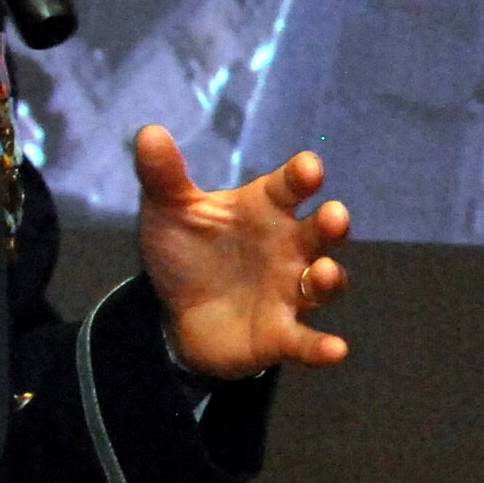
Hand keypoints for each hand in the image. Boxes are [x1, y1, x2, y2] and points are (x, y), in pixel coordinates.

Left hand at [134, 124, 349, 379]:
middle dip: (331, 224)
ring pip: (323, 282)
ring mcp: (288, 291)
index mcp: (264, 208)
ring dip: (329, 278)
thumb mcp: (168, 211)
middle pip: (320, 231)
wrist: (174, 314)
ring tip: (321, 273)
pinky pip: (306, 340)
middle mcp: (287, 246)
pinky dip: (322, 347)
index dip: (302, 176)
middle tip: (333, 216)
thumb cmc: (187, 251)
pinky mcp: (280, 334)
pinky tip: (335, 351)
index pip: (290, 186)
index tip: (309, 168)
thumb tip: (148, 132)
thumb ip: (163, 175)